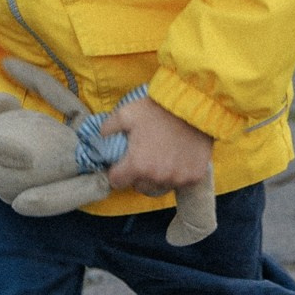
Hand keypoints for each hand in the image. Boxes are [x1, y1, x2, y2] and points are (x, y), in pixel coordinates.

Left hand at [100, 92, 214, 198]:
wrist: (194, 107)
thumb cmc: (158, 110)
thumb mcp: (126, 113)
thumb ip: (108, 128)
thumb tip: (100, 137)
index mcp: (136, 165)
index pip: (116, 181)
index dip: (117, 171)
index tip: (122, 163)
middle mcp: (156, 177)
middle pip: (139, 187)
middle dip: (137, 176)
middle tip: (143, 159)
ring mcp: (177, 179)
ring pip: (159, 188)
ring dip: (157, 178)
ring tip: (161, 160)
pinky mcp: (194, 177)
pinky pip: (180, 183)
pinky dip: (177, 175)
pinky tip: (178, 160)